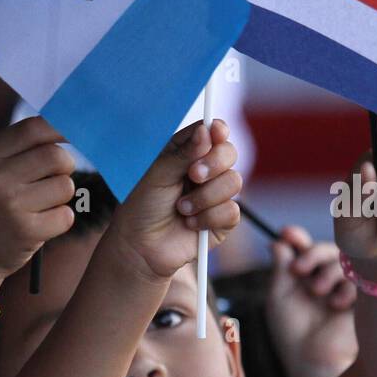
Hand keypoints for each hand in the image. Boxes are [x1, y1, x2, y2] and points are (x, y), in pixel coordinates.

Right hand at [0, 116, 76, 280]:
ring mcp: (10, 204)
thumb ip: (23, 148)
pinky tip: (41, 225)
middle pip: (57, 157)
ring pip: (65, 186)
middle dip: (64, 168)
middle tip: (53, 180)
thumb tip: (68, 126)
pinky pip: (66, 215)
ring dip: (61, 197)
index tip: (73, 135)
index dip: (60, 129)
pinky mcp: (26, 230)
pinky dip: (60, 220)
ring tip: (40, 206)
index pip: (33, 129)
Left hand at [109, 119, 241, 281]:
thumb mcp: (158, 175)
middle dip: (213, 164)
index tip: (215, 132)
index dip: (217, 130)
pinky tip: (190, 224)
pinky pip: (232, 211)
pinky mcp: (223, 219)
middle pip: (230, 153)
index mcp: (187, 153)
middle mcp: (205, 170)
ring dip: (205, 197)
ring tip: (182, 208)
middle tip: (193, 175)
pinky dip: (208, 218)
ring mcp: (216, 194)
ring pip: (233, 182)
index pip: (212, 132)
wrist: (142, 247)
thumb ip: (184, 153)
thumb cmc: (144, 207)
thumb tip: (207, 129)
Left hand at [267, 226, 358, 376]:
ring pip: (343, 260)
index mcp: (305, 276)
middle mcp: (325, 277)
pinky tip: (336, 305)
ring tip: (317, 293)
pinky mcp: (363, 298)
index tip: (287, 233)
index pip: (304, 246)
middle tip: (298, 269)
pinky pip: (360, 278)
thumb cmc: (293, 331)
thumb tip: (277, 240)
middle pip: (327, 247)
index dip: (297, 237)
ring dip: (327, 272)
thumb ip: (281, 267)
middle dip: (312, 252)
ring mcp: (345, 286)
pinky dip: (345, 287)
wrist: (314, 358)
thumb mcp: (279, 295)